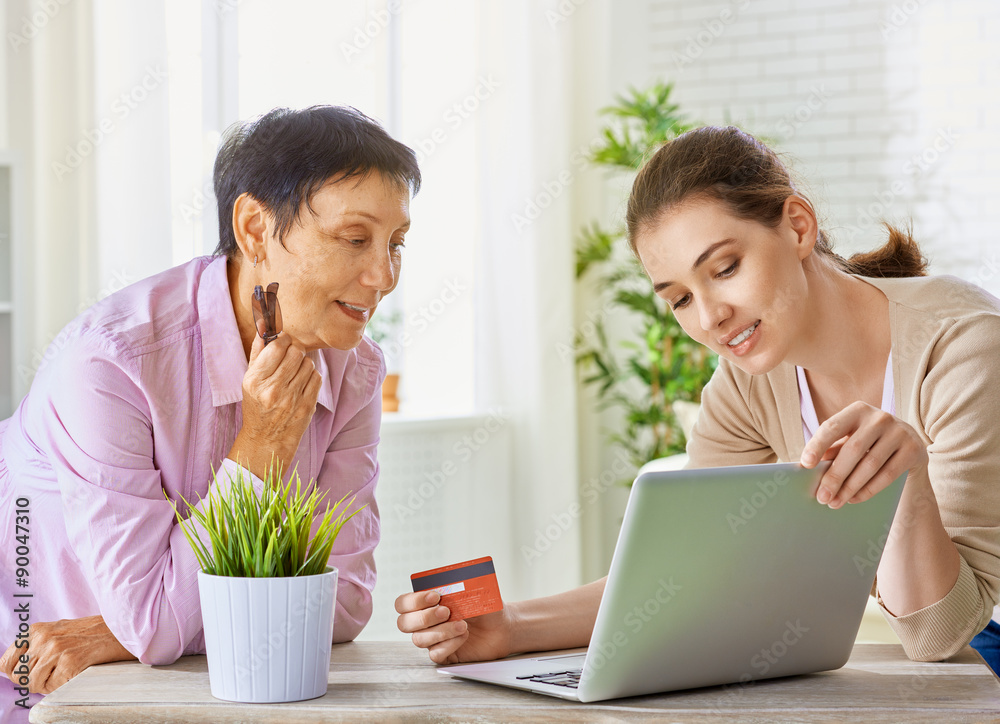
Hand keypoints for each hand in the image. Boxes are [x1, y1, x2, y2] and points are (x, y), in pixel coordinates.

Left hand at [0, 616, 135, 694]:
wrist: (123, 628)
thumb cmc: (93, 632)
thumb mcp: (59, 631)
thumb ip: (37, 645)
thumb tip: (17, 670)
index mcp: (37, 630)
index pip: (6, 662)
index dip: (16, 673)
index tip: (29, 674)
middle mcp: (43, 638)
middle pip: (20, 676)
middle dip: (34, 680)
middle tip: (52, 674)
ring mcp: (56, 649)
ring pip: (34, 684)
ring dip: (48, 684)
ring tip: (65, 673)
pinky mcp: (70, 662)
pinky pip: (53, 687)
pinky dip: (63, 685)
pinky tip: (76, 672)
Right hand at [229, 331, 322, 479]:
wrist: (267, 439)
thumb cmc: (257, 405)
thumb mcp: (249, 380)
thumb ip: (258, 352)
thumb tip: (265, 326)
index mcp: (255, 380)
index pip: (277, 347)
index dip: (283, 339)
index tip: (283, 341)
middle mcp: (273, 389)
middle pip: (296, 352)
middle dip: (294, 350)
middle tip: (290, 355)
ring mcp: (291, 399)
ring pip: (308, 363)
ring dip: (303, 363)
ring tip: (295, 372)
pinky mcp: (307, 406)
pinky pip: (316, 377)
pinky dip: (311, 376)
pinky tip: (302, 382)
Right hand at [395, 590, 514, 664]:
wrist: (502, 626)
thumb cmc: (484, 606)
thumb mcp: (472, 591)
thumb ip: (457, 588)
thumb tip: (446, 587)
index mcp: (426, 603)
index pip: (403, 603)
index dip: (413, 601)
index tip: (435, 596)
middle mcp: (425, 622)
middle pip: (404, 623)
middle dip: (424, 617)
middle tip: (446, 611)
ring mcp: (433, 639)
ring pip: (419, 639)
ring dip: (441, 631)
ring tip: (463, 624)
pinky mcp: (444, 655)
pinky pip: (435, 654)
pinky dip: (449, 644)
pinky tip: (464, 636)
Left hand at [801, 400, 927, 508]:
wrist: (909, 448)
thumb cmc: (868, 444)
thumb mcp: (849, 440)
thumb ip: (833, 448)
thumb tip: (810, 465)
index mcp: (857, 410)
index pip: (832, 427)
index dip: (817, 445)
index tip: (805, 465)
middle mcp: (879, 417)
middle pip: (852, 449)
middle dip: (834, 476)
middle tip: (822, 497)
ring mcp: (899, 432)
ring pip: (870, 464)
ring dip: (850, 487)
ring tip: (836, 502)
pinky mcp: (913, 449)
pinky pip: (887, 474)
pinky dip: (869, 490)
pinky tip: (854, 498)